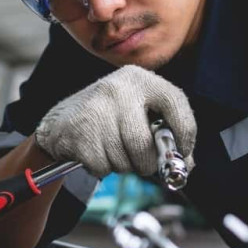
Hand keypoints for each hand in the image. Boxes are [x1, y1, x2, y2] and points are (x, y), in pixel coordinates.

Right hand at [33, 65, 195, 178]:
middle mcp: (117, 89)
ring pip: (123, 159)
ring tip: (113, 151)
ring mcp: (96, 109)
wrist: (61, 122)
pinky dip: (103, 169)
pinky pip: (103, 166)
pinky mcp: (79, 132)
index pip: (175, 101)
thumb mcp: (138, 113)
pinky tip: (96, 153)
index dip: (185, 132)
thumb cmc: (109, 120)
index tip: (183, 151)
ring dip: (122, 166)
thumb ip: (165, 135)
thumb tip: (186, 165)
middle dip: (146, 163)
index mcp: (138, 79)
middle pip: (144, 143)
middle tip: (143, 164)